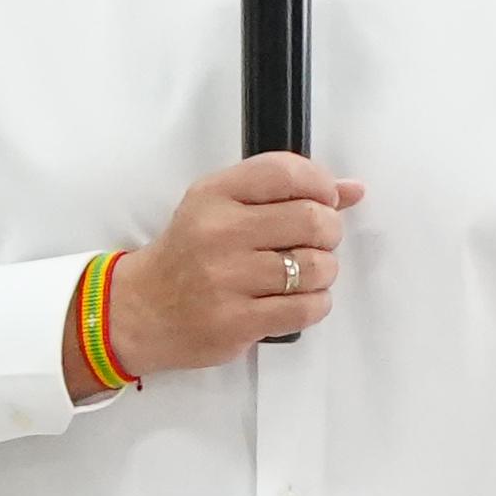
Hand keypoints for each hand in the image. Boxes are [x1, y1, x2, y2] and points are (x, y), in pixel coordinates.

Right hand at [97, 154, 363, 379]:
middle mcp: (219, 233)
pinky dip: (315, 303)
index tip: (325, 200)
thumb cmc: (189, 254)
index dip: (321, 184)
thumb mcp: (221, 206)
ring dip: (323, 272)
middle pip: (312, 220)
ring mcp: (227, 280)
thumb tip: (352, 189)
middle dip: (329, 231)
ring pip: (317, 267)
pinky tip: (295, 299)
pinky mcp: (237, 322)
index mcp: (214, 195)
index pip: (286, 172)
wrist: (142, 310)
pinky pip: (307, 308)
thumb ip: (283, 192)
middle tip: (316, 241)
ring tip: (303, 274)